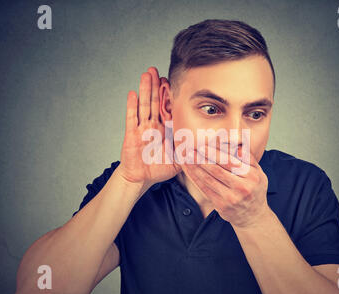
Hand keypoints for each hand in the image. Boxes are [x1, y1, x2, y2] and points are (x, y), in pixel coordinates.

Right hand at [117, 67, 181, 186]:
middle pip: (155, 101)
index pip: (168, 108)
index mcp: (166, 129)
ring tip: (146, 74)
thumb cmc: (159, 168)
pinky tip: (132, 93)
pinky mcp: (131, 134)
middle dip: (155, 86)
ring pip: (144, 105)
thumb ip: (189, 153)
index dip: (169, 95)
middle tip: (156, 69)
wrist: (141, 178)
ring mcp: (142, 128)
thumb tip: (207, 148)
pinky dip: (131, 106)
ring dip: (144, 90)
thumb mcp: (179, 160)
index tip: (171, 80)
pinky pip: (132, 118)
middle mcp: (154, 125)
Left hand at [182, 145, 269, 227]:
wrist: (253, 216)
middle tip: (189, 149)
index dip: (214, 153)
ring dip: (195, 167)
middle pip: (217, 170)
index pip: (230, 162)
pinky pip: (204, 189)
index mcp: (252, 176)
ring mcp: (230, 198)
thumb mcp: (259, 173)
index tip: (202, 146)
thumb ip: (249, 158)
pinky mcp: (220, 205)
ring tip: (186, 158)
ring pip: (208, 179)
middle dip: (201, 158)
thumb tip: (236, 147)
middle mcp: (242, 188)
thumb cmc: (254, 190)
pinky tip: (189, 170)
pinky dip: (195, 178)